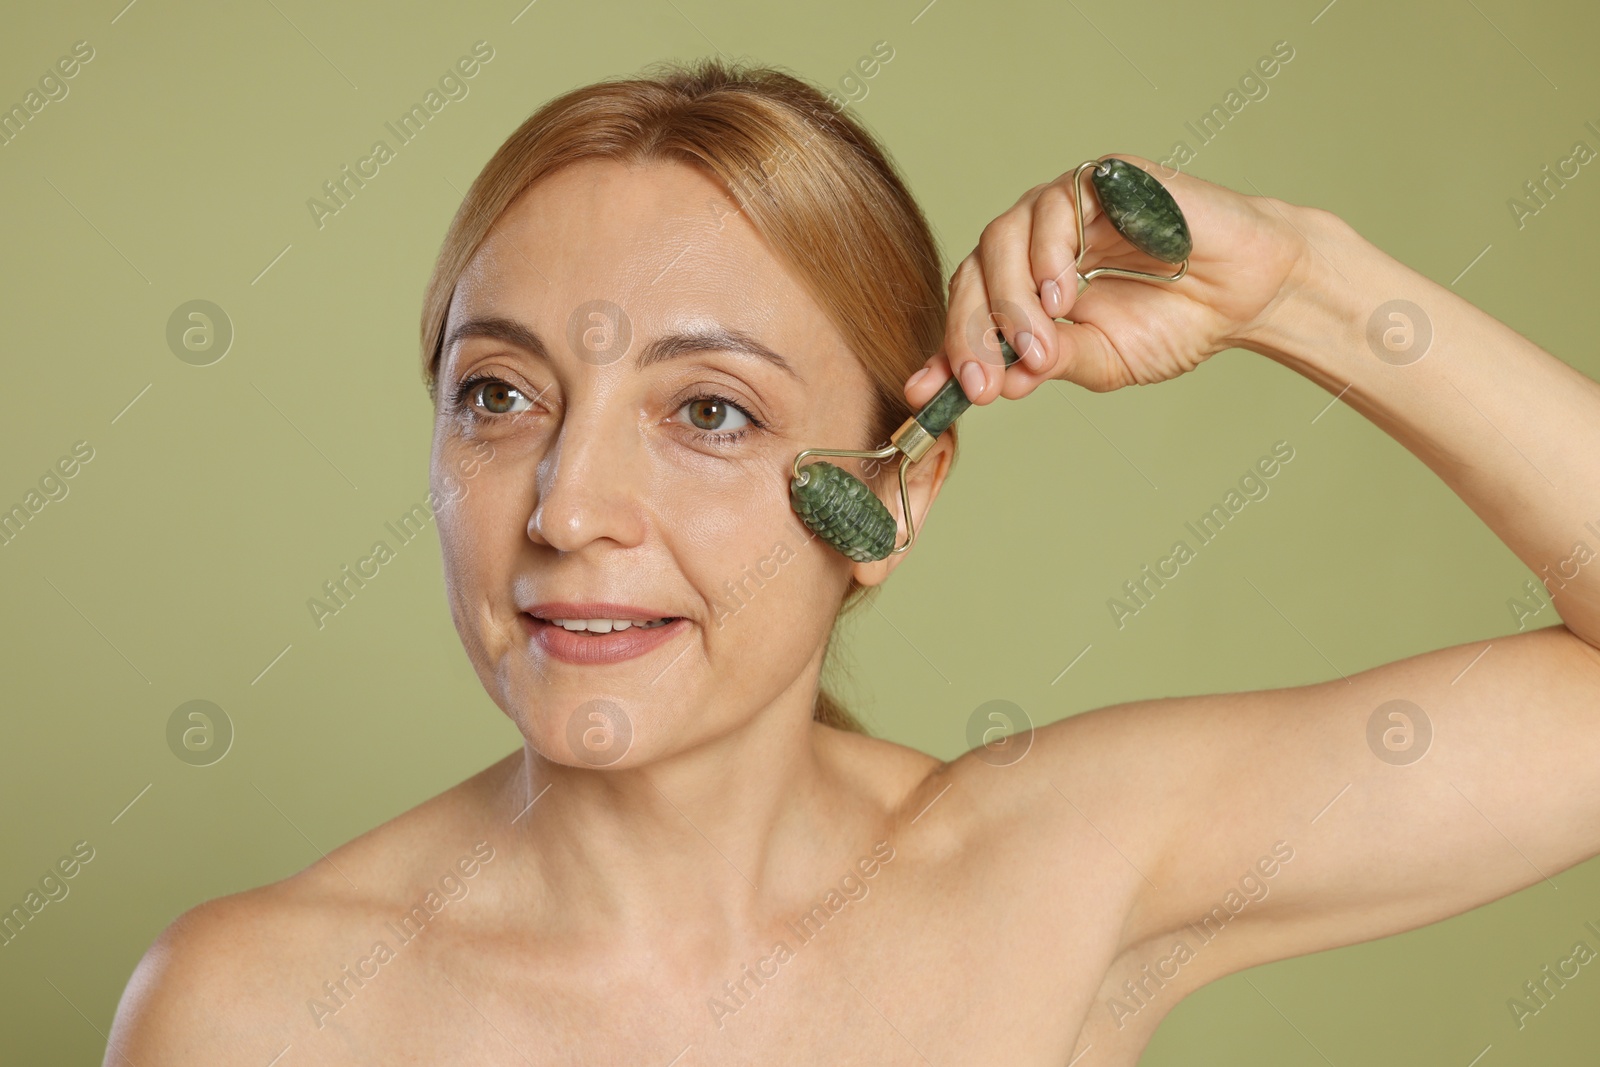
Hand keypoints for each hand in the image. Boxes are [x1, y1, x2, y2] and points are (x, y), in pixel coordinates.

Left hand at [905, 153, 1316, 406]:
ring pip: (1001, 240)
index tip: (925, 394)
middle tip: (983, 382)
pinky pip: (1054, 208)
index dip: (945, 349)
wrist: (1247, 293)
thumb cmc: (1176, 322)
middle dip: (972, 334)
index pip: (970, 307)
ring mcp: (1065, 205)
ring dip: (1010, 302)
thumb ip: (1047, 364)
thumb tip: (995, 383)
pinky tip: (1065, 297)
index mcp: (1026, 280)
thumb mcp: (1100, 360)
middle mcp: (1036, 238)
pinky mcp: (1102, 178)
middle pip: (974, 274)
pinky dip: (1048, 256)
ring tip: (1040, 347)